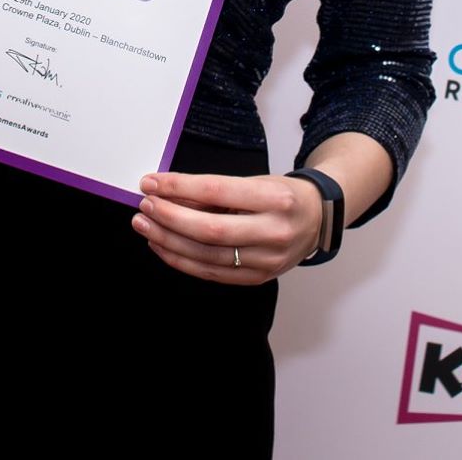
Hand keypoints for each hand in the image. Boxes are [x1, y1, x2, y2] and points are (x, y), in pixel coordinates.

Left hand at [129, 171, 320, 284]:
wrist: (317, 220)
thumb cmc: (282, 196)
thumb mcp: (255, 182)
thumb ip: (213, 191)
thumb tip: (168, 194)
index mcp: (276, 199)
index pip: (218, 191)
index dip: (179, 187)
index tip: (152, 183)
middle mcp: (274, 232)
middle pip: (210, 230)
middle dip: (170, 218)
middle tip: (144, 207)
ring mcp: (268, 261)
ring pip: (207, 256)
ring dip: (168, 241)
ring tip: (144, 225)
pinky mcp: (258, 279)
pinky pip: (211, 273)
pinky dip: (182, 260)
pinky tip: (162, 245)